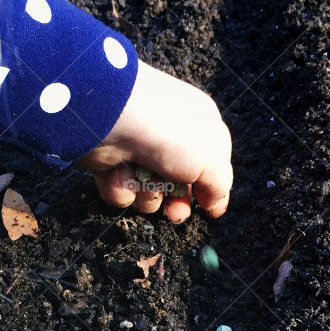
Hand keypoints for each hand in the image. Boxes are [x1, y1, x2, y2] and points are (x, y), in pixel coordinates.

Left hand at [78, 61, 231, 223]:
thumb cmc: (170, 133)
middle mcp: (169, 140)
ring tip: (142, 178)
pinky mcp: (111, 163)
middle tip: (173, 212)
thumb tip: (215, 207)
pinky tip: (120, 172)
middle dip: (176, 204)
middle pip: (177, 188)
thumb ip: (219, 187)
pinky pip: (121, 191)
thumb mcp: (211, 161)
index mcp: (198, 129)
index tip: (207, 208)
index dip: (207, 191)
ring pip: (148, 194)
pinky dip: (121, 188)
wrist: (113, 118)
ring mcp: (138, 152)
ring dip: (147, 193)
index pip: (208, 168)